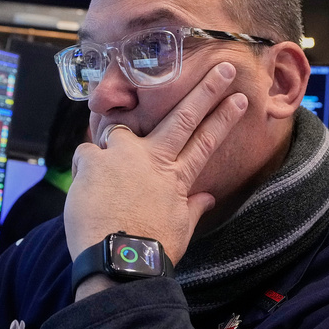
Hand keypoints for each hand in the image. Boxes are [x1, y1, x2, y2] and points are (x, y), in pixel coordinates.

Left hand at [65, 62, 247, 278]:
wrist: (118, 260)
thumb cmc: (151, 250)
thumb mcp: (180, 229)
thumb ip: (192, 208)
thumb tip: (208, 198)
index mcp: (176, 178)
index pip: (206, 141)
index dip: (224, 118)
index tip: (241, 98)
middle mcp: (152, 159)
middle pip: (182, 117)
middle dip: (205, 91)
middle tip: (223, 68)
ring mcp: (122, 156)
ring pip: (120, 128)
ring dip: (114, 138)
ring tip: (108, 160)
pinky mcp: (93, 161)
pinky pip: (87, 153)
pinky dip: (87, 166)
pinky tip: (87, 187)